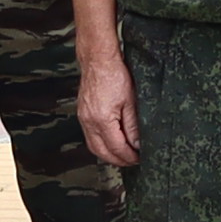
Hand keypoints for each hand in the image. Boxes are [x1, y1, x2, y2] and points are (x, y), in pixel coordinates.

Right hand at [78, 50, 140, 169]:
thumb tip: (138, 143)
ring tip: (122, 155)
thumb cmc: (114, 75)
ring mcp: (83, 119)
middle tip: (132, 161)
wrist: (98, 60)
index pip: (116, 148)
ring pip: (94, 147)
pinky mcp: (82, 114)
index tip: (138, 158)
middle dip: (118, 160)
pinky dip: (100, 144)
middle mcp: (89, 122)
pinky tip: (110, 142)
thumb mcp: (131, 102)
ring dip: (108, 154)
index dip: (128, 156)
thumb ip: (133, 126)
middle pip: (102, 152)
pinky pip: (89, 137)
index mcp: (102, 120)